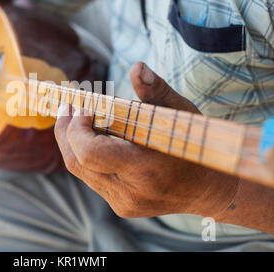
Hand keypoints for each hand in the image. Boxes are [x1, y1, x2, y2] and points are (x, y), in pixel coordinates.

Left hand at [54, 62, 238, 217]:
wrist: (208, 189)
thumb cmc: (193, 144)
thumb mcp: (180, 113)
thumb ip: (156, 90)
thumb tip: (137, 67)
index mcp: (145, 168)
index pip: (90, 153)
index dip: (76, 129)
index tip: (82, 108)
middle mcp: (130, 192)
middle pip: (77, 162)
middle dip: (65, 132)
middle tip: (66, 108)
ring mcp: (124, 203)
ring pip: (80, 171)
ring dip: (72, 142)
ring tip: (73, 118)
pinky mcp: (121, 206)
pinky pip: (92, 178)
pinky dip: (86, 155)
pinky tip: (91, 138)